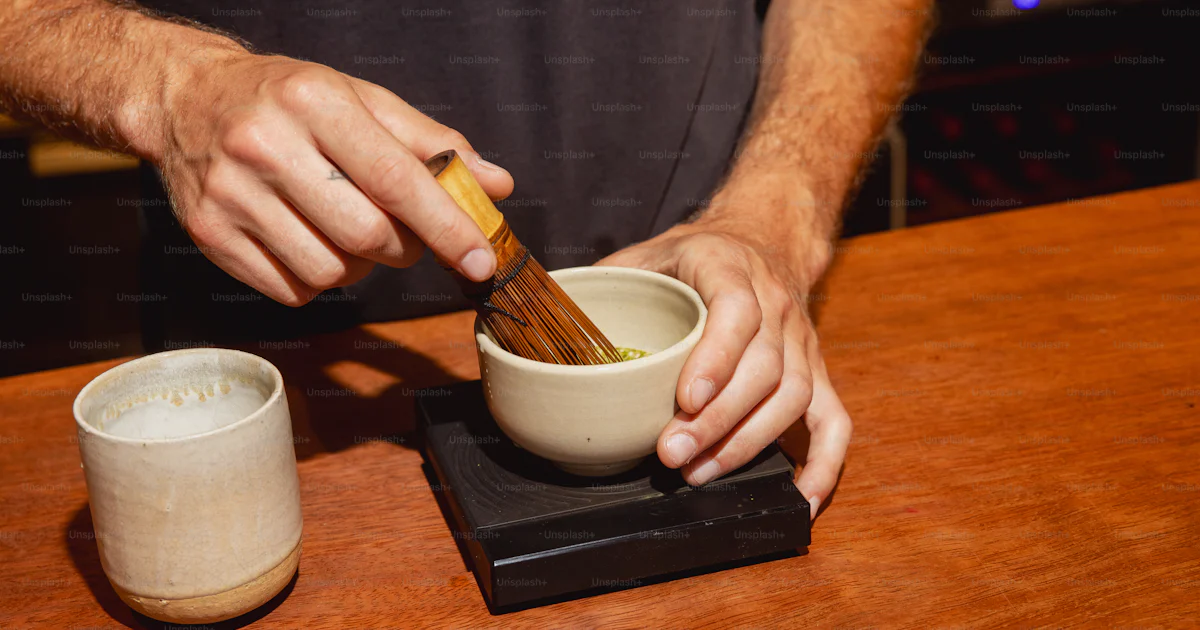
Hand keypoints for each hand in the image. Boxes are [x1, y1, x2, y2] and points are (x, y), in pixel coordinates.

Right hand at [153, 51, 512, 304]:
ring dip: (359, 265)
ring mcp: (231, 194)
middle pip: (367, 235)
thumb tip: (496, 184)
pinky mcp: (210, 235)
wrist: (182, 98)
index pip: (396, 179)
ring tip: (344, 226)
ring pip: (332, 271)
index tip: (481, 260)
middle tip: (402, 230)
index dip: (446, 226)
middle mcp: (265, 145)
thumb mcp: (360, 100)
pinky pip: (293, 290)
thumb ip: (431, 143)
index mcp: (314, 101)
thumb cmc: (287, 100)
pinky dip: (317, 278)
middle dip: (404, 246)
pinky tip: (307, 239)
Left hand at [597, 217, 851, 518]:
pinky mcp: (817, 372)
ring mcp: (802, 341)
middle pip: (764, 367)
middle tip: (671, 453)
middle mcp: (776, 303)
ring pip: (794, 397)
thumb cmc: (696, 255)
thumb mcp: (646, 252)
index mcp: (730, 267)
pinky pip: (833, 421)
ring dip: (748, 442)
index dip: (717, 358)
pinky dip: (823, 465)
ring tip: (699, 471)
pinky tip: (798, 498)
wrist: (762, 238)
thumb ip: (603, 283)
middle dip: (718, 420)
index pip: (737, 311)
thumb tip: (544, 315)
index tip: (687, 399)